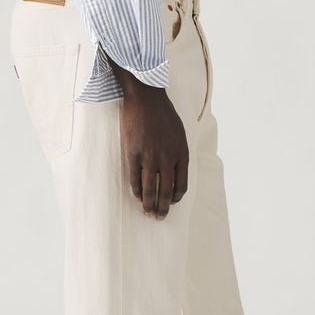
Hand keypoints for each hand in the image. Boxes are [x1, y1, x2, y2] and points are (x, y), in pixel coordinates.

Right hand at [114, 72, 187, 218]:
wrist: (146, 98)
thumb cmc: (163, 113)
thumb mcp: (179, 133)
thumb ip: (178, 151)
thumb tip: (176, 169)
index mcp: (181, 153)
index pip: (181, 184)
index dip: (176, 197)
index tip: (171, 202)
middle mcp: (167, 158)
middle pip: (166, 191)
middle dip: (163, 207)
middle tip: (159, 217)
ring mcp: (149, 156)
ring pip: (150, 189)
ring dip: (149, 204)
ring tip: (147, 212)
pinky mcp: (132, 153)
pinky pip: (134, 178)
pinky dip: (136, 190)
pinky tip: (137, 196)